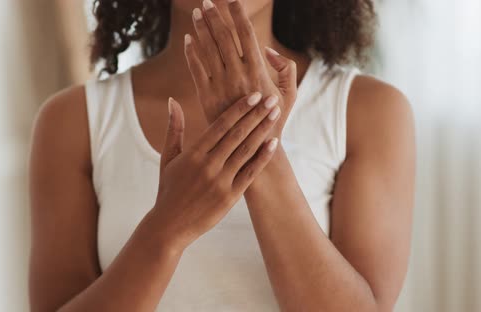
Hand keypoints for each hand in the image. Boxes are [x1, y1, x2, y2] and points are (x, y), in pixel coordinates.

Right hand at [150, 93, 280, 249]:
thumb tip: (172, 100)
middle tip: (271, 98)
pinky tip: (274, 143)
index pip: (220, 125)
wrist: (169, 226)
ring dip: (263, 130)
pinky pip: (250, 173)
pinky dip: (263, 157)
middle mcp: (208, 165)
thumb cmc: (168, 189)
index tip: (253, 95)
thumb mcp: (168, 158)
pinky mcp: (230, 197)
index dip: (239, 109)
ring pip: (246, 150)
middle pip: (237, 134)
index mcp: (193, 154)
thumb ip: (174, 128)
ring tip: (275, 114)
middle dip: (256, 114)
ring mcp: (220, 181)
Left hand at [184, 0, 297, 137]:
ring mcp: (220, 85)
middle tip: (207, 1)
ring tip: (197, 14)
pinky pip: (196, 69)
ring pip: (207, 49)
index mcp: (258, 70)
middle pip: (223, 37)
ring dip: (201, 29)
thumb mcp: (291, 93)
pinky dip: (191, 52)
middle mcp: (238, 75)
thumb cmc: (274, 119)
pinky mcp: (206, 96)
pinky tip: (189, 39)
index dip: (238, 14)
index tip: (232, 0)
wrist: (251, 147)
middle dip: (214, 16)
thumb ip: (286, 68)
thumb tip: (268, 50)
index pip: (246, 34)